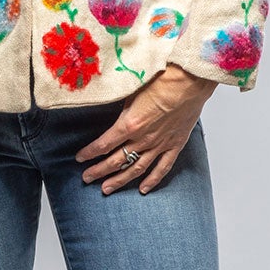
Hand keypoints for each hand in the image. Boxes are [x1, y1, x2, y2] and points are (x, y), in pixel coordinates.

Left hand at [75, 65, 213, 193]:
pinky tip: (143, 189)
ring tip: (106, 189)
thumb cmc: (161, 80)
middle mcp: (142, 139)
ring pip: (136, 169)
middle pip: (116, 161)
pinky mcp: (175, 145)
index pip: (103, 145)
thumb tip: (114, 118)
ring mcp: (159, 145)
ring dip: (119, 180)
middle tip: (87, 178)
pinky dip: (152, 180)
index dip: (89, 153)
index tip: (80, 158)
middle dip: (98, 171)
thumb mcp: (132, 92)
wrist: (189, 80)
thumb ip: (122, 110)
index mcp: (129, 125)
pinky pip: (162, 168)